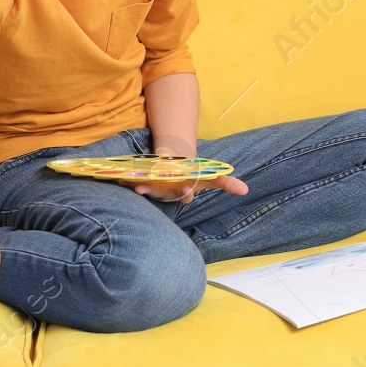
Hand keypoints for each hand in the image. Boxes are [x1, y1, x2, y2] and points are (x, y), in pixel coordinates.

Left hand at [133, 171, 247, 203]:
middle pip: (166, 194)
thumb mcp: (209, 177)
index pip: (187, 194)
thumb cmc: (193, 176)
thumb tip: (245, 190)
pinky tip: (120, 180)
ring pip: (149, 191)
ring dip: (142, 190)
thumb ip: (226, 183)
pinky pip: (135, 184)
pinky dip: (127, 183)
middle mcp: (171, 193)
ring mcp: (157, 190)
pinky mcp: (145, 185)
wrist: (176, 173)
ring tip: (137, 187)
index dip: (186, 192)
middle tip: (156, 188)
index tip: (186, 189)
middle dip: (161, 193)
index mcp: (186, 189)